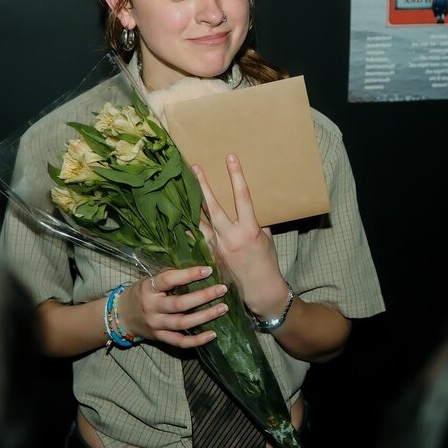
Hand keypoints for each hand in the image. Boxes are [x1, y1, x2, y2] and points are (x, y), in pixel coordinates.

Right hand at [117, 266, 228, 348]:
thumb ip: (168, 276)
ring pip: (183, 323)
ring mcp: (156, 325)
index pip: (169, 280)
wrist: (121, 316)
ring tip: (222, 308)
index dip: (189, 275)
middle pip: (179, 304)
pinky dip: (197, 341)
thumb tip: (195, 270)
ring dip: (205, 316)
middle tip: (222, 289)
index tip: (208, 270)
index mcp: (148, 288)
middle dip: (203, 296)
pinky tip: (213, 334)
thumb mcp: (148, 280)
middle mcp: (152, 307)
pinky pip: (180, 342)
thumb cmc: (140, 294)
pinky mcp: (160, 338)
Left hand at [192, 154, 291, 319]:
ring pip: (201, 221)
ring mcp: (218, 247)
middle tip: (195, 167)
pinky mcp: (210, 255)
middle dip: (204, 186)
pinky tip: (180, 216)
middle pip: (213, 207)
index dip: (236, 176)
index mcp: (249, 230)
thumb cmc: (267, 262)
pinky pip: (199, 236)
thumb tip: (245, 207)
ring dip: (192, 203)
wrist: (260, 290)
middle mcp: (231, 236)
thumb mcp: (266, 238)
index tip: (230, 158)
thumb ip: (255, 221)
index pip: (242, 197)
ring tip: (181, 187)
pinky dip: (191, 225)